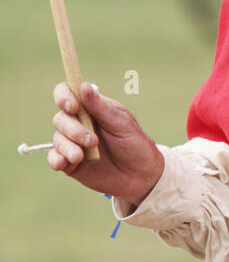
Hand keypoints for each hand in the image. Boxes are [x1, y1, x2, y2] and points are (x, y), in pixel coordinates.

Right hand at [49, 81, 163, 205]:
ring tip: (81, 156)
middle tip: (92, 140)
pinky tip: (63, 163)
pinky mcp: (70, 163)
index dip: (64, 97)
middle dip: (72, 128)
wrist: (141, 175)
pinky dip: (56, 159)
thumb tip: (84, 86)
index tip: (73, 107)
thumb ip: (100, 107)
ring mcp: (73, 143)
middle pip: (60, 118)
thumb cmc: (135, 144)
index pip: (67, 94)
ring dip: (67, 146)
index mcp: (91, 108)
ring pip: (57, 138)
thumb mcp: (121, 124)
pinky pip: (54, 158)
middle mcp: (78, 123)